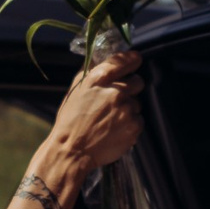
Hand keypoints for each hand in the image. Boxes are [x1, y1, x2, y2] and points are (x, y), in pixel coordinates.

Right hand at [45, 50, 143, 174]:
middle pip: (138, 81)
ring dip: (128, 108)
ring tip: (110, 119)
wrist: (71, 151)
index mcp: (98, 79)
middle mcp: (115, 92)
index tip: (134, 61)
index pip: (125, 60)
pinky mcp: (134, 126)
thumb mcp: (76, 90)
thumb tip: (101, 57)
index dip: (132, 60)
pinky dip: (130, 124)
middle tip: (117, 99)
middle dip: (130, 88)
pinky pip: (139, 119)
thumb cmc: (71, 120)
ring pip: (137, 103)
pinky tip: (114, 130)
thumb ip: (90, 71)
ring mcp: (126, 109)